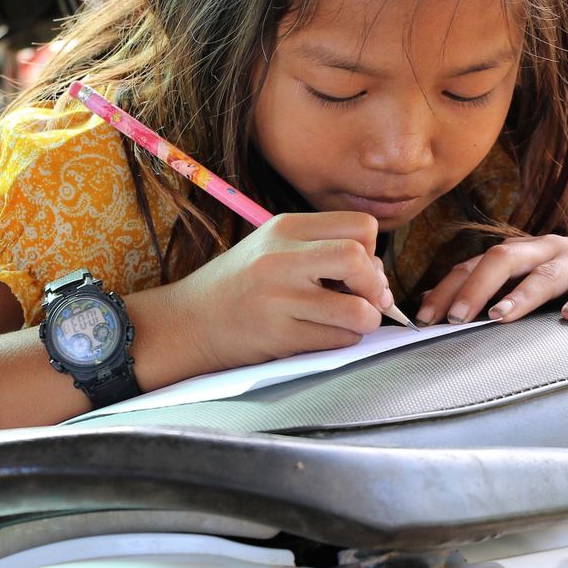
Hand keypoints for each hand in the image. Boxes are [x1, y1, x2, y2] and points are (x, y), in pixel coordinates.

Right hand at [173, 212, 392, 370]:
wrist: (189, 321)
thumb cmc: (239, 284)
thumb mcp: (273, 247)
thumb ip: (321, 249)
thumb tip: (378, 274)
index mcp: (285, 227)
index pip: (359, 227)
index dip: (371, 250)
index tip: (360, 269)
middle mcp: (281, 258)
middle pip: (358, 258)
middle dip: (375, 284)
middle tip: (368, 299)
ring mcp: (279, 299)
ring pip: (357, 310)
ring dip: (366, 320)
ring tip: (352, 321)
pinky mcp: (278, 336)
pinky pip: (337, 340)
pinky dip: (344, 340)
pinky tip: (326, 334)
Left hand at [415, 233, 567, 325]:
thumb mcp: (526, 276)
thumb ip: (484, 287)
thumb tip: (430, 301)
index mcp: (520, 252)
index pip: (475, 264)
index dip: (448, 288)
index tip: (426, 318)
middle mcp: (545, 249)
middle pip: (504, 259)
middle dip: (476, 287)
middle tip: (455, 317)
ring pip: (547, 273)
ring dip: (522, 295)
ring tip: (501, 316)